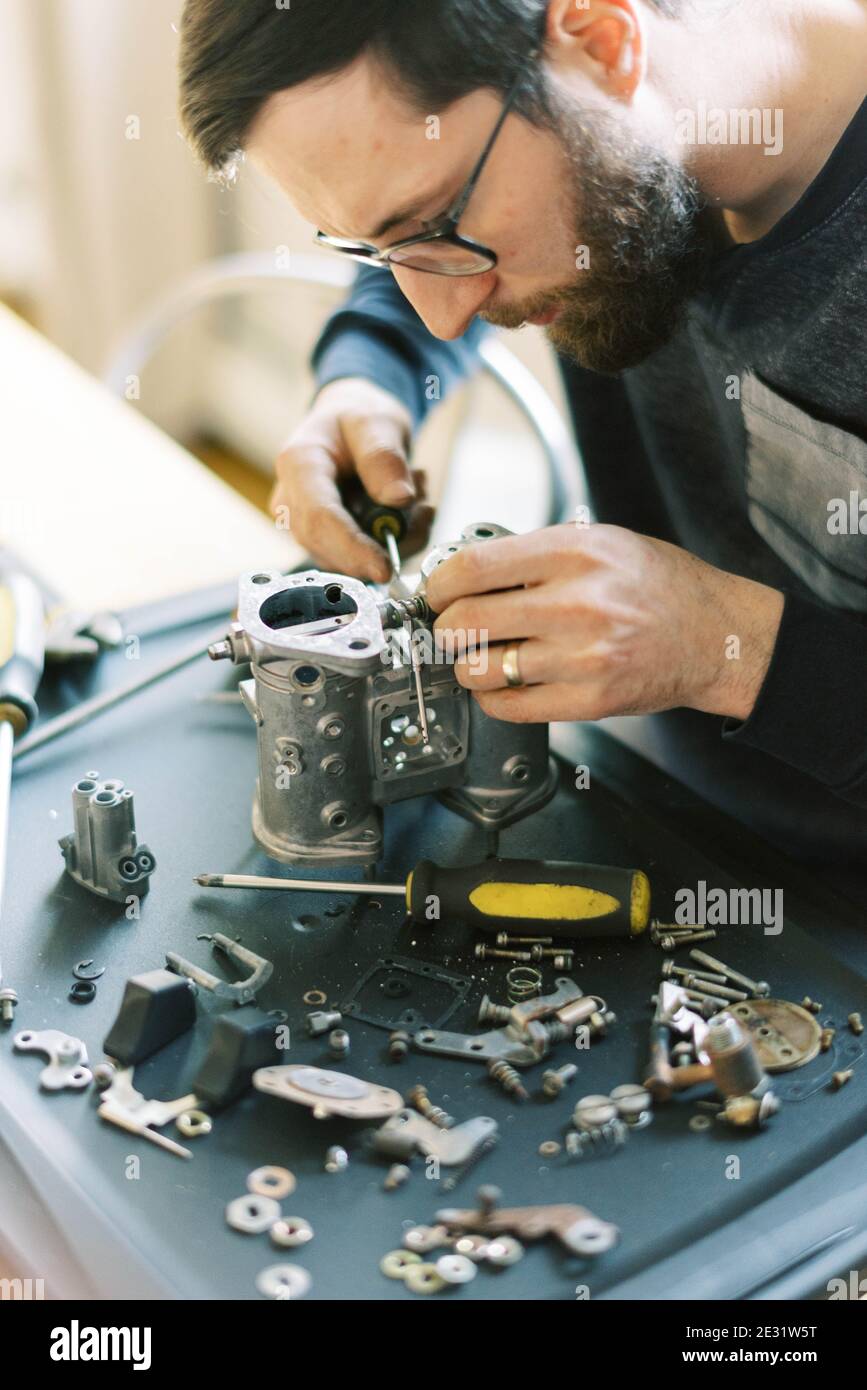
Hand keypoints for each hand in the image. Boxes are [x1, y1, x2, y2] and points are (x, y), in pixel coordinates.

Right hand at [270, 377, 434, 581]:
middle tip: (424, 510)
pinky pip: (358, 556)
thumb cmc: (358, 417)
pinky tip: (406, 507)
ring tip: (416, 492)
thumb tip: (399, 499)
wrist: (350, 422)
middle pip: (327, 547)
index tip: (384, 568)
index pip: (318, 518)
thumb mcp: (377, 421)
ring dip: (393, 538)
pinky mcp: (324, 538)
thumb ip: (385, 456)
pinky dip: (391, 539)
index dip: (351, 549)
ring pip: (346, 558)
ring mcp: (305, 522)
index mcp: (298, 463)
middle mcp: (291, 499)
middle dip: (381, 544)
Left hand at [427, 523, 783, 723]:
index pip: (475, 566)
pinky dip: (491, 696)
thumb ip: (537, 554)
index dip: (440, 582)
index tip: (436, 591)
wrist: (715, 635)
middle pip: (468, 620)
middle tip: (451, 627)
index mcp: (575, 554)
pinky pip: (510, 706)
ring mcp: (583, 657)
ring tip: (480, 655)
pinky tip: (502, 682)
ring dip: (467, 664)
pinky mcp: (589, 700)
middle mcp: (577, 604)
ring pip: (481, 668)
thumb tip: (467, 571)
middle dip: (446, 626)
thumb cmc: (657, 585)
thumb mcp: (601, 542)